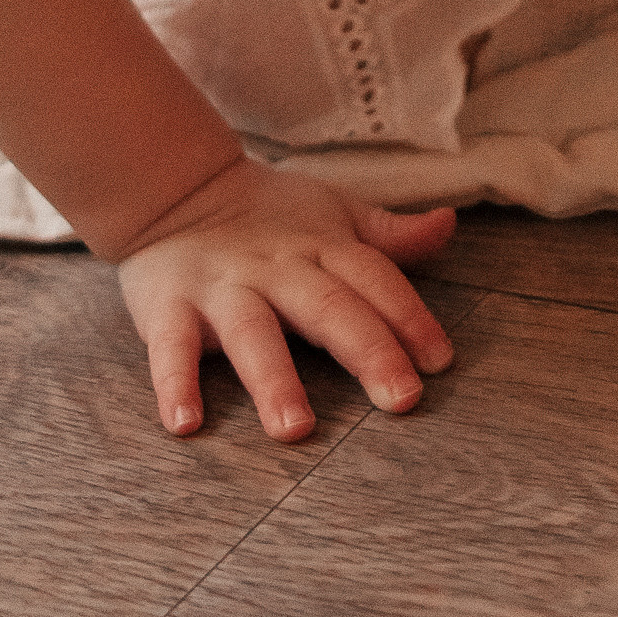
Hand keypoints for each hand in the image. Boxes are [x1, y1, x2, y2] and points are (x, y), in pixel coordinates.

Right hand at [116, 153, 456, 442]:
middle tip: (402, 400)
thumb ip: (388, 236)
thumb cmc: (268, 216)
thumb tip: (447, 223)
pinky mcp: (169, 306)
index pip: (374, 278)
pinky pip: (171, 348)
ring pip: (253, 333)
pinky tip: (185, 424)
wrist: (176, 188)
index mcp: (321, 246)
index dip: (410, 316)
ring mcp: (223, 288)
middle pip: (328, 306)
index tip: (440, 362)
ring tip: (295, 428)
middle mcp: (277, 268)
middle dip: (368, 350)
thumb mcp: (332, 215)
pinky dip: (175, 384)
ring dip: (274, 379)